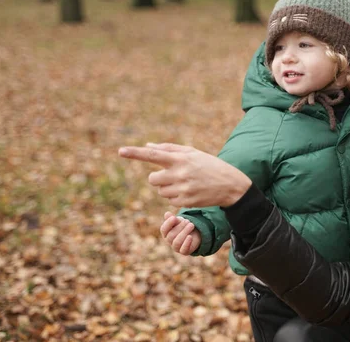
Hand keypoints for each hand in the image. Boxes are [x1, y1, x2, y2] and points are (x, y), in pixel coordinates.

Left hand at [118, 143, 251, 207]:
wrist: (229, 184)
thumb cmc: (208, 165)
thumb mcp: (192, 153)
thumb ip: (168, 149)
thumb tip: (146, 147)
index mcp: (181, 159)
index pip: (153, 155)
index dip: (135, 153)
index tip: (120, 151)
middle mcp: (180, 174)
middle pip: (152, 179)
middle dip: (157, 178)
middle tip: (172, 175)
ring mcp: (183, 189)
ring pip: (160, 191)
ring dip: (167, 188)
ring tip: (185, 183)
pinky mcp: (186, 202)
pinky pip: (169, 201)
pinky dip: (175, 197)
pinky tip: (189, 192)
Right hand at [160, 211, 200, 254]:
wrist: (194, 233)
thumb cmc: (183, 225)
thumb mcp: (178, 220)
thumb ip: (172, 218)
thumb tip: (167, 214)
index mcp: (166, 233)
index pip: (163, 229)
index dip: (168, 224)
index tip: (174, 218)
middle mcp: (169, 241)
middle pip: (171, 235)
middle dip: (180, 227)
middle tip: (187, 221)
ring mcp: (176, 247)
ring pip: (177, 242)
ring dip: (184, 232)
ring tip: (191, 225)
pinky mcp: (184, 251)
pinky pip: (183, 250)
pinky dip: (186, 243)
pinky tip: (190, 236)